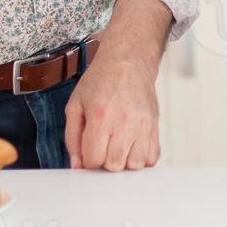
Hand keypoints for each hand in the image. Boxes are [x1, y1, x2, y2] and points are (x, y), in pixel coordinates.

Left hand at [64, 51, 160, 170]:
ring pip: (135, 165)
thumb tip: (78, 164)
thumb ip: (72, 137)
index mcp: (101, 116)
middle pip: (114, 166)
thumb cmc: (102, 79)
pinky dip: (141, 157)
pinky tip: (131, 145)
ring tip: (118, 146)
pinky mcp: (155, 125)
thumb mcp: (75, 104)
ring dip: (124, 161)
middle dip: (105, 161)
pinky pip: (151, 157)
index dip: (88, 159)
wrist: (128, 60)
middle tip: (103, 145)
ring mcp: (143, 125)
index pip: (94, 160)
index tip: (89, 148)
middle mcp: (124, 122)